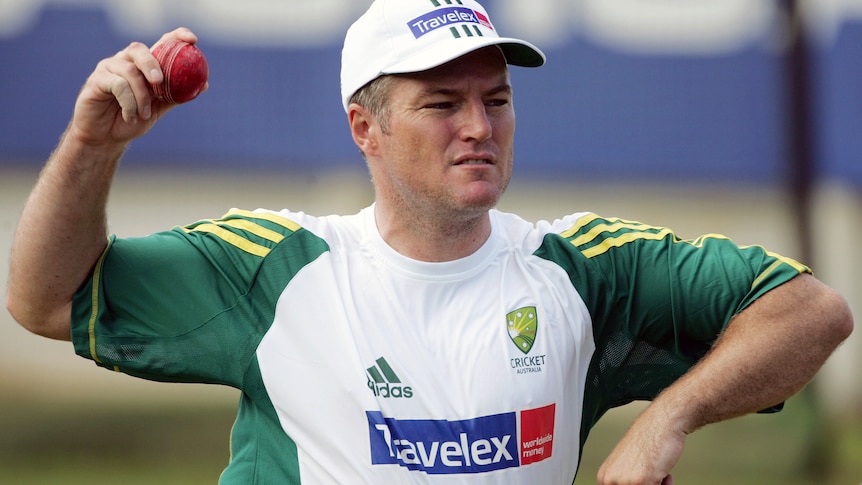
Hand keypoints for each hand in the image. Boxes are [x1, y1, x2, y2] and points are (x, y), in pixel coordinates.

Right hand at [68, 27, 200, 147]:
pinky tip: (130, 116)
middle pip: (139, 50)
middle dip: (152, 63)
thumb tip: (205, 84)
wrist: (106, 138)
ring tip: (144, 114)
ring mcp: (109, 68)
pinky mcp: (96, 80)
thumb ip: (177, 95)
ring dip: (141, 96)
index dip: (176, 37)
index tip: (192, 40)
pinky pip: (117, 85)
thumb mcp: (158, 109)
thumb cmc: (132, 120)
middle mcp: (125, 61)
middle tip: (159, 81)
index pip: (160, 44)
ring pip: (129, 71)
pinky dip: (129, 103)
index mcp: (143, 65)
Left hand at [596, 404, 685, 484]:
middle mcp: (609, 481)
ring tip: (658, 475)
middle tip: (653, 477)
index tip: (645, 480)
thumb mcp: (628, 467)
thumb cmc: (648, 441)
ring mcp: (623, 482)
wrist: (661, 423)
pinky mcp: (639, 482)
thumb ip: (625, 481)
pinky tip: (663, 474)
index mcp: (604, 477)